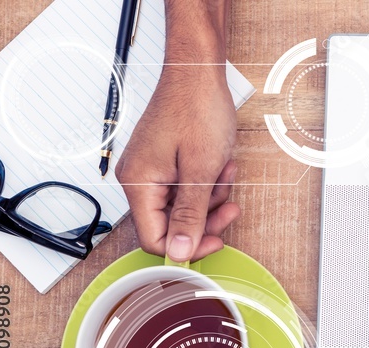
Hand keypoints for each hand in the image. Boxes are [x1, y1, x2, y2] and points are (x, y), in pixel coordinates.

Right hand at [116, 64, 239, 261]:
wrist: (198, 73)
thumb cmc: (198, 110)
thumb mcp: (201, 171)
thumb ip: (190, 215)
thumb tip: (180, 252)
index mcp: (139, 184)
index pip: (154, 239)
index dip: (187, 247)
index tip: (217, 241)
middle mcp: (138, 179)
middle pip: (169, 223)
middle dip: (205, 218)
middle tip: (230, 207)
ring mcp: (149, 169)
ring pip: (181, 206)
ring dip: (210, 197)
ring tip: (225, 173)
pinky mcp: (162, 162)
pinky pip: (184, 186)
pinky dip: (205, 182)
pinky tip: (220, 166)